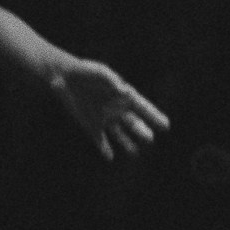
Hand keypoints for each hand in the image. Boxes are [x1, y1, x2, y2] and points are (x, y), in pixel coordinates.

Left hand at [50, 57, 168, 159]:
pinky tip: (109, 157)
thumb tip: (123, 90)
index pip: (144, 109)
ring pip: (121, 136)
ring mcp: (106, 120)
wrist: (64, 77)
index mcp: (125, 98)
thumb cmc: (84, 72)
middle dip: (142, 132)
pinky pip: (100, 141)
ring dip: (128, 144)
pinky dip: (104, 149)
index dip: (155, 117)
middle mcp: (120, 111)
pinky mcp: (91, 126)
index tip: (165, 126)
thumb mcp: (98, 72)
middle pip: (135, 125)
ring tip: (134, 153)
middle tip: (149, 139)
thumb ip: (110, 79)